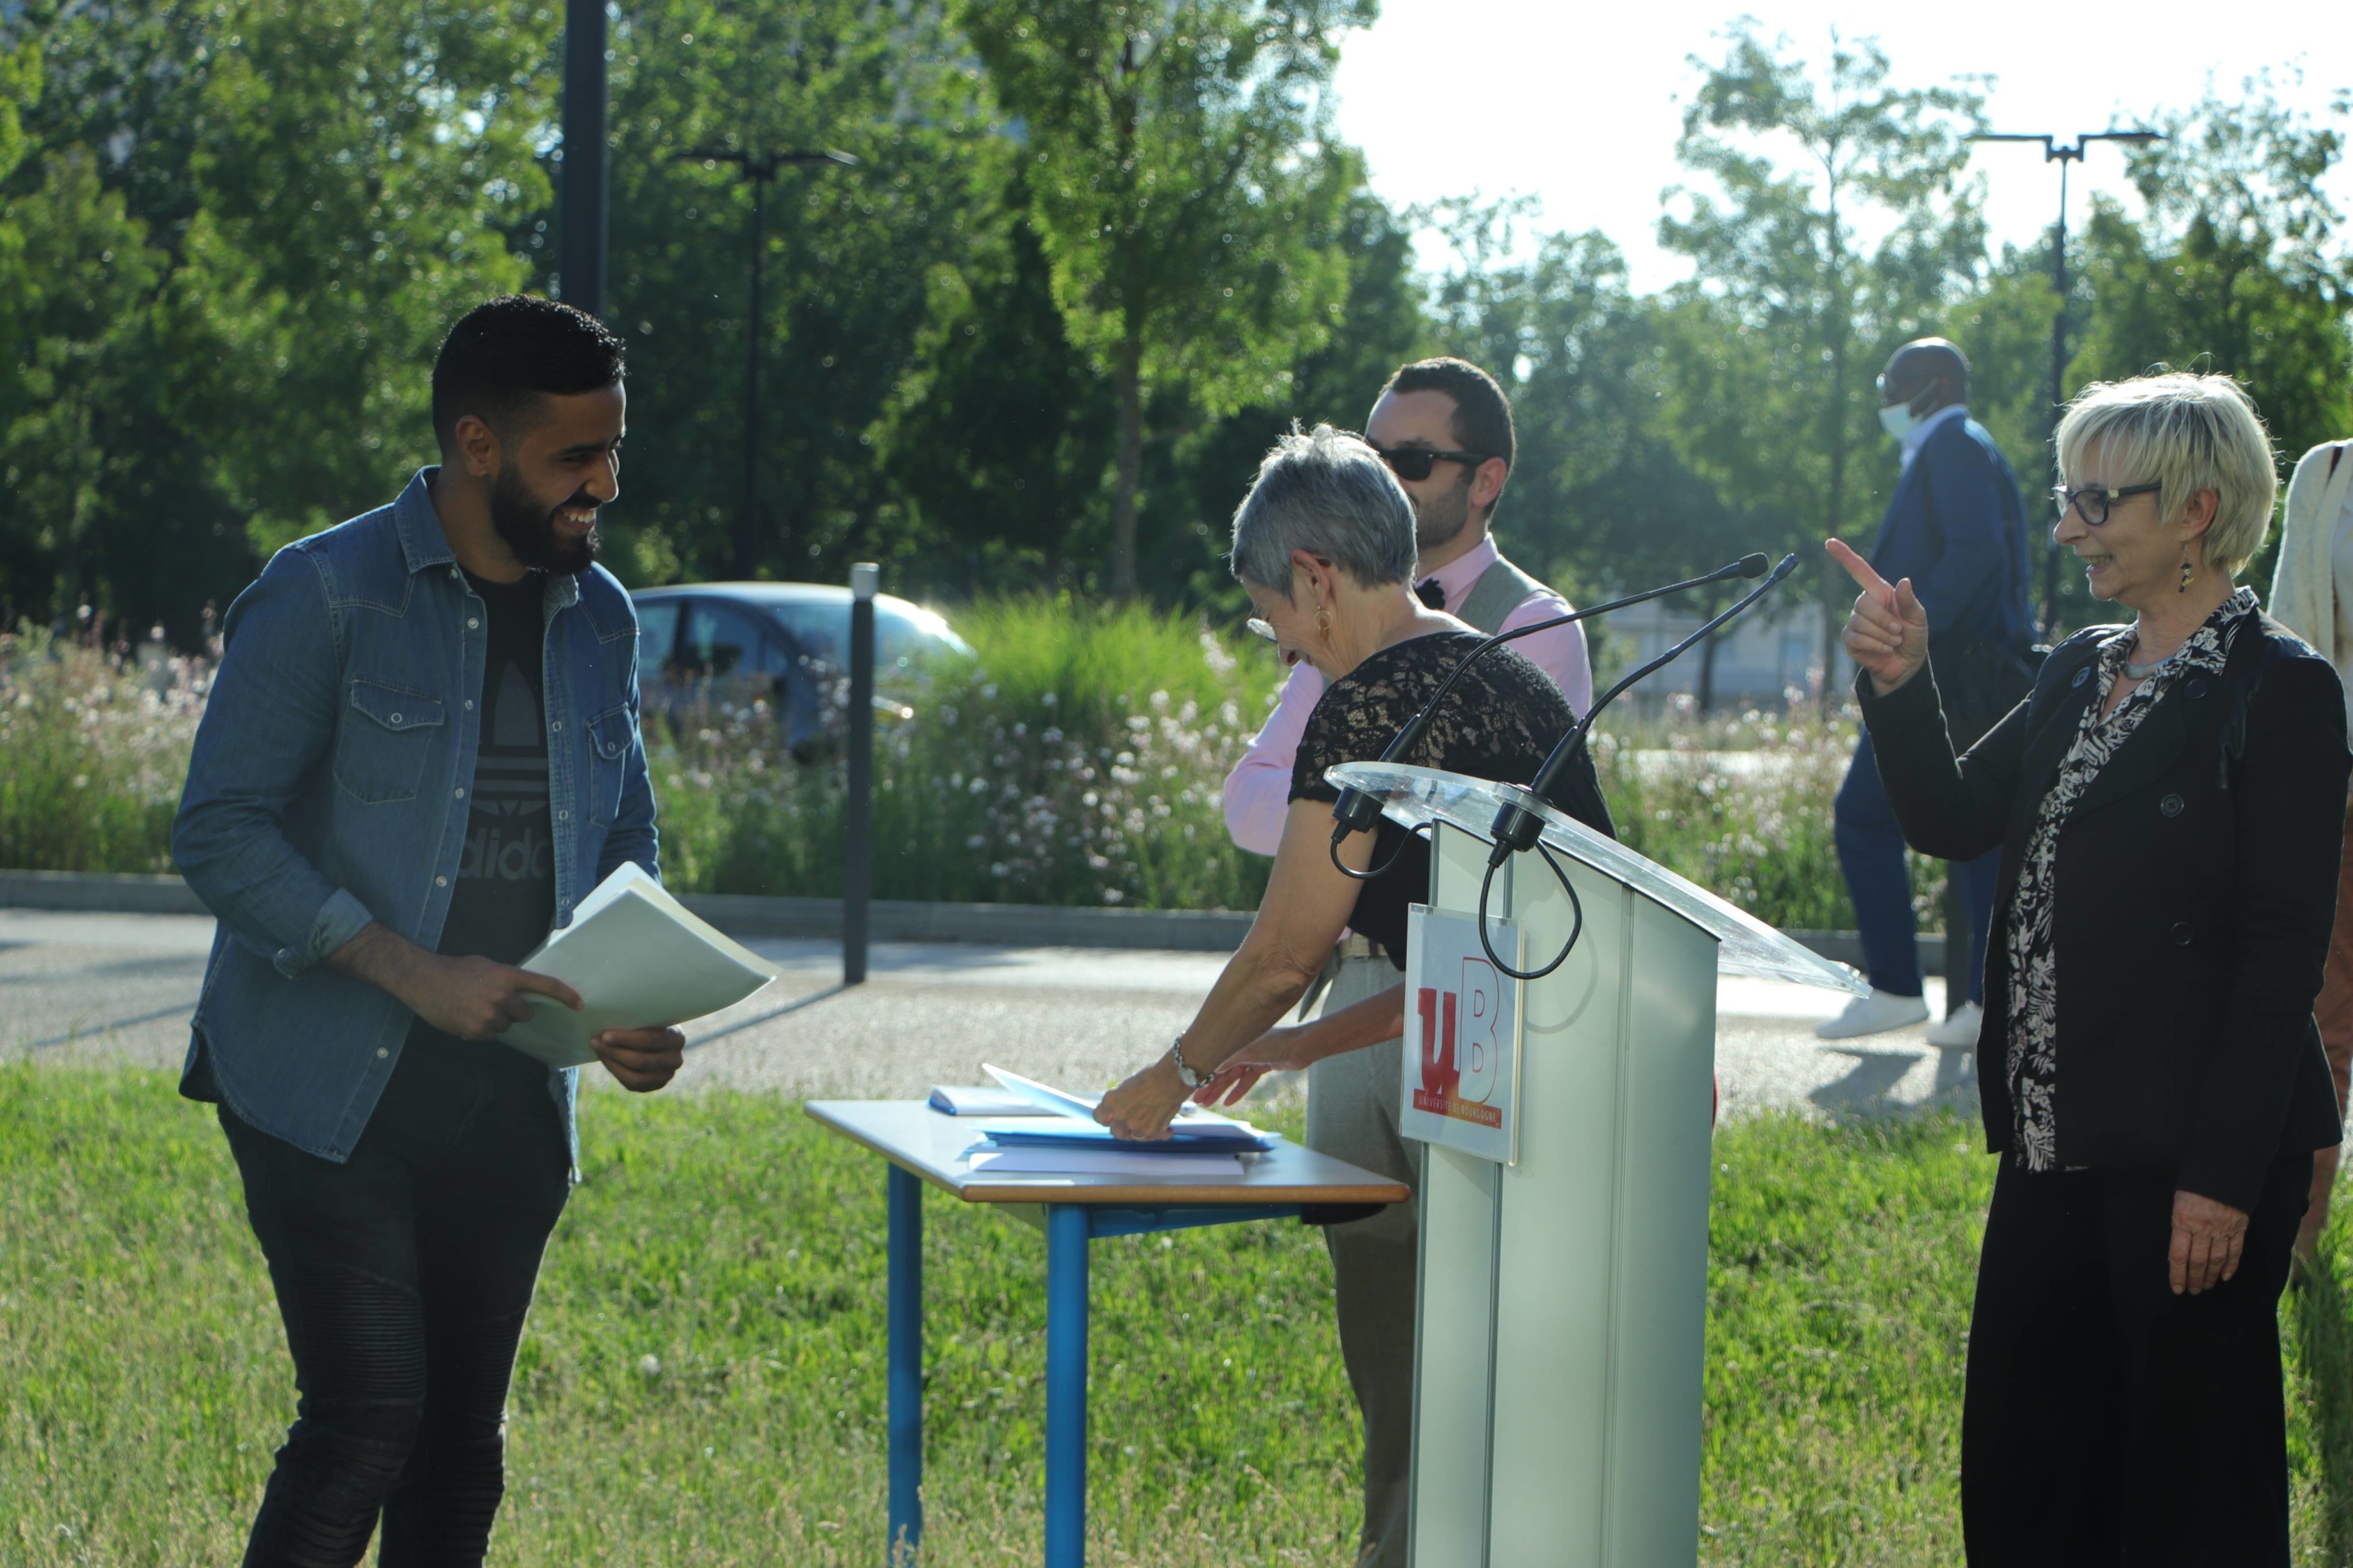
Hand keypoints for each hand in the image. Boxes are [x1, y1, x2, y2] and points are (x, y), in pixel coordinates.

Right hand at [401, 952, 582, 1040]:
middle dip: (516, 1011)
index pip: (545, 986)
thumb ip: (507, 980)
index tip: (579, 1004)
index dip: (565, 995)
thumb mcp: (487, 967)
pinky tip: (465, 1016)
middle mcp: (502, 997)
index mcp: (507, 976)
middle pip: (526, 1014)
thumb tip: (522, 994)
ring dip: (496, 1020)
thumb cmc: (456, 970)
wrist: (423, 980)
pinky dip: (481, 1029)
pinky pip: (489, 1035)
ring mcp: (489, 1015)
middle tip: (496, 1002)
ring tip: (474, 1006)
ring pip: (506, 1026)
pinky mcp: (475, 1031)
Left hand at [591, 1026, 685, 1092]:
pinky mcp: (655, 1085)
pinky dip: (616, 1071)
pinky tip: (606, 1059)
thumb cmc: (647, 1022)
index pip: (652, 1040)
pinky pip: (633, 1084)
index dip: (627, 1039)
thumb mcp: (647, 1016)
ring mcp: (667, 1075)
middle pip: (642, 1061)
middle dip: (615, 1052)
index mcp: (677, 1038)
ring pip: (636, 1077)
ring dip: (613, 1063)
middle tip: (596, 1042)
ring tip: (598, 1049)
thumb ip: (634, 1018)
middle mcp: (676, 1059)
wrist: (655, 1038)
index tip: (605, 1035)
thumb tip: (605, 1019)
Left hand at [1094, 1057, 1188, 1140]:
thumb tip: (1117, 1111)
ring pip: (1133, 1136)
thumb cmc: (1151, 1076)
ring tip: (1150, 1119)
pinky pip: (1151, 1137)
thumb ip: (1119, 1101)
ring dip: (1140, 1130)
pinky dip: (1157, 1133)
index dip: (1105, 1117)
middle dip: (1122, 1127)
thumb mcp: (1127, 1085)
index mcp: (1111, 1101)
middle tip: (1132, 1120)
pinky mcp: (1153, 1131)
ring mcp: (1137, 1126)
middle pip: (1115, 1132)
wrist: (1172, 1077)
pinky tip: (1163, 1124)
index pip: (1098, 1117)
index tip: (1109, 1116)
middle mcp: (1121, 1116)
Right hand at [1191, 1026, 1314, 1107]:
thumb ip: (1229, 1060)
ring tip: (1210, 1104)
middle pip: (1222, 1070)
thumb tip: (1210, 1068)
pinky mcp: (1262, 1066)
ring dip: (1221, 1091)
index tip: (1193, 1086)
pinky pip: (1246, 1081)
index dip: (1204, 1075)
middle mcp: (1242, 1048)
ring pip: (1233, 1077)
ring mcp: (1252, 1057)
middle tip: (1198, 1101)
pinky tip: (1229, 1102)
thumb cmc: (1277, 1043)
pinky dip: (1238, 1091)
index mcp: (1237, 1041)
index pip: (1215, 1060)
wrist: (1302, 1046)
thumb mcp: (1249, 1052)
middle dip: (1209, 1086)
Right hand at [1825, 538, 1929, 694]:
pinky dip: (1874, 644)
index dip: (1844, 556)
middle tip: (1899, 631)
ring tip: (1893, 642)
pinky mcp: (1849, 640)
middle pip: (1864, 603)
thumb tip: (1904, 581)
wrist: (1905, 665)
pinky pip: (1856, 637)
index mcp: (1880, 593)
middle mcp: (1865, 605)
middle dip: (1885, 620)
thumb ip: (1910, 601)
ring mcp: (1855, 622)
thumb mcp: (1919, 619)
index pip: (1859, 571)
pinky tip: (1883, 649)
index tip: (1829, 542)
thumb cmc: (1913, 638)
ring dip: (1882, 635)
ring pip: (1860, 622)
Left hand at [2169, 1189, 2249, 1294]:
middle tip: (2193, 1291)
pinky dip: (2230, 1266)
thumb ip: (2179, 1228)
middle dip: (2194, 1280)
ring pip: (2216, 1259)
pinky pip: (2235, 1251)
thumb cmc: (2194, 1188)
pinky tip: (2224, 1277)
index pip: (2178, 1255)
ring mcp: (2223, 1229)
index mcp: (2183, 1220)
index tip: (2177, 1288)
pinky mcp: (2239, 1228)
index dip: (2177, 1275)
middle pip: (2198, 1261)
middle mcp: (2203, 1228)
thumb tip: (2176, 1255)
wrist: (2223, 1171)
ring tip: (2205, 1286)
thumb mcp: (2178, 1205)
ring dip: (2210, 1276)